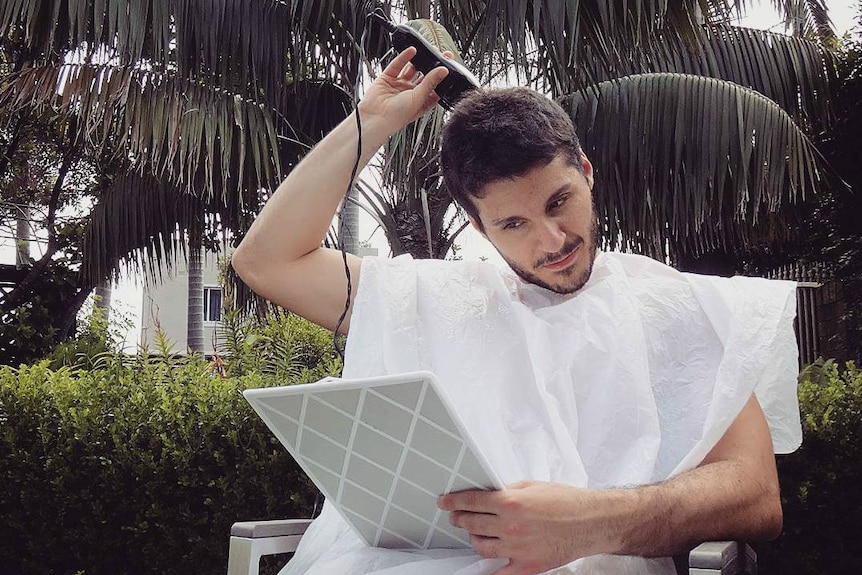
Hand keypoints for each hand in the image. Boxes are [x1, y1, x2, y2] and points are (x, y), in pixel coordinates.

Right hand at [357, 47, 450, 135]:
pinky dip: (404, 57)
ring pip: (410, 69)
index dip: (441, 77)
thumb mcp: (419, 98)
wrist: (375, 118)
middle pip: (424, 76)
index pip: (435, 87)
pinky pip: (397, 65)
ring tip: (427, 50)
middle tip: (441, 54)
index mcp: (421, 102)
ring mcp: (399, 85)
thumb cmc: (397, 117)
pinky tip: (412, 51)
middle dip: (432, 66)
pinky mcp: (387, 79)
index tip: (449, 65)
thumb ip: (430, 82)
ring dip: (418, 60)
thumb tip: (443, 71)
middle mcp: (411, 93)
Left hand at [438, 481, 619, 574]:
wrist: (591, 522)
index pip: (472, 501)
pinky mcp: (527, 566)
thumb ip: (508, 490)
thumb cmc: (566, 501)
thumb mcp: (533, 486)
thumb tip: (489, 494)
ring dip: (474, 538)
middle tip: (456, 516)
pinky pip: (498, 573)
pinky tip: (483, 565)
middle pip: (472, 523)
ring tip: (475, 533)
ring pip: (481, 546)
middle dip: (460, 519)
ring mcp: (517, 548)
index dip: (454, 501)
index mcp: (511, 502)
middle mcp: (511, 526)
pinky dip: (488, 570)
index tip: (444, 503)